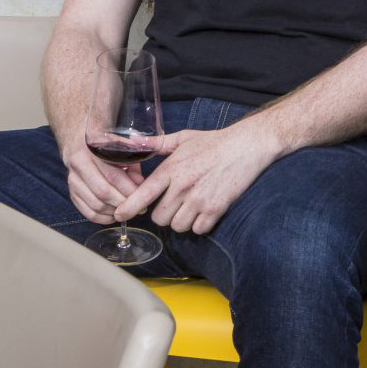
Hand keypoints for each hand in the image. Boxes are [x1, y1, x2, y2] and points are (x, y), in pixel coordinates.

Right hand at [62, 141, 145, 224]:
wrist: (79, 144)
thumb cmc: (106, 145)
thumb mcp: (122, 147)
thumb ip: (132, 163)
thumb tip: (140, 183)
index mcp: (93, 150)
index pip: (113, 176)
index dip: (130, 189)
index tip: (143, 196)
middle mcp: (79, 165)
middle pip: (103, 193)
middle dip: (123, 203)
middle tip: (137, 207)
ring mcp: (73, 181)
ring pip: (95, 205)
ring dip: (114, 212)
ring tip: (127, 210)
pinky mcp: (72, 193)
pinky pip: (88, 213)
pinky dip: (103, 218)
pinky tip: (114, 215)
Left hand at [113, 123, 280, 234]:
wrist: (247, 146)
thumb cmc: (214, 141)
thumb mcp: (183, 138)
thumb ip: (157, 143)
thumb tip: (135, 142)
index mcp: (172, 169)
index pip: (143, 194)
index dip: (128, 208)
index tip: (119, 214)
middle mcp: (183, 186)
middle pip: (159, 218)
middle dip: (162, 215)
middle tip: (171, 205)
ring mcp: (200, 200)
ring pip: (177, 226)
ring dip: (181, 221)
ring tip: (188, 208)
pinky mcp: (216, 209)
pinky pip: (198, 229)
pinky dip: (199, 225)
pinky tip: (203, 212)